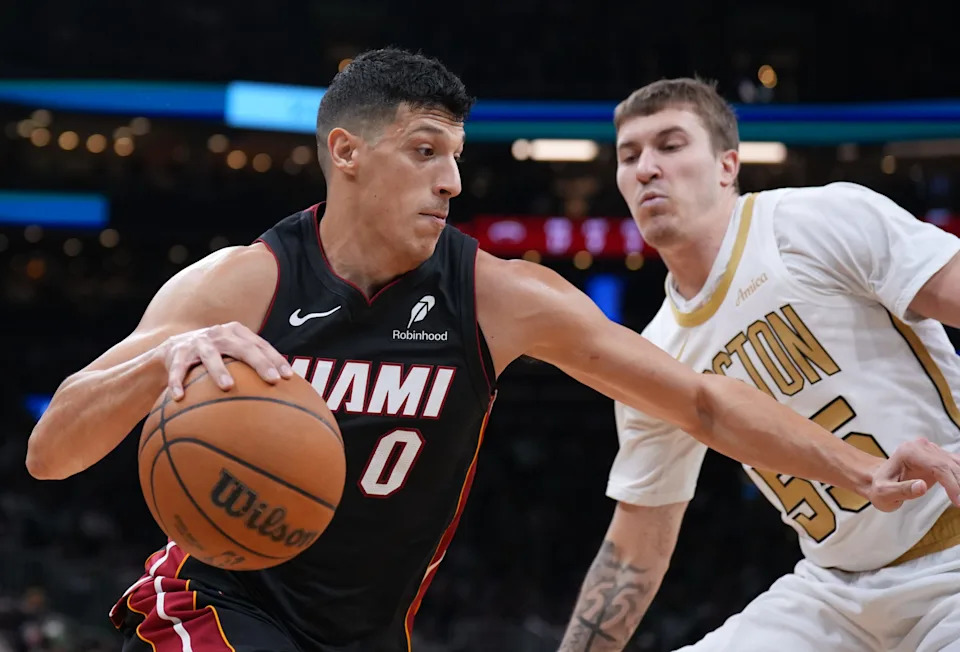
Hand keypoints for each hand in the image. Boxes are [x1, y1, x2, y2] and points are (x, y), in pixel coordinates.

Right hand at [159, 322, 292, 399]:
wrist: (173, 348)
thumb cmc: (214, 354)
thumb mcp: (233, 352)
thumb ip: (254, 364)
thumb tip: (285, 389)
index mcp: (236, 332)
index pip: (261, 345)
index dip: (275, 359)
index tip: (288, 377)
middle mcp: (218, 334)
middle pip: (242, 347)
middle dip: (259, 363)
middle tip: (272, 380)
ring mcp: (197, 342)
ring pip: (210, 356)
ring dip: (219, 370)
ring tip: (228, 387)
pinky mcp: (176, 353)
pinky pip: (177, 369)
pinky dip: (177, 382)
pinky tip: (180, 397)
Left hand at [866, 438, 959, 511]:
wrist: (878, 481)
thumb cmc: (880, 487)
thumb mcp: (884, 493)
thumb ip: (902, 490)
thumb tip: (922, 486)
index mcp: (908, 452)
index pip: (938, 466)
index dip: (952, 484)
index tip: (958, 501)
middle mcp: (921, 447)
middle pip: (949, 464)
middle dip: (959, 484)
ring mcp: (930, 450)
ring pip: (956, 463)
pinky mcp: (937, 457)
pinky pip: (955, 464)